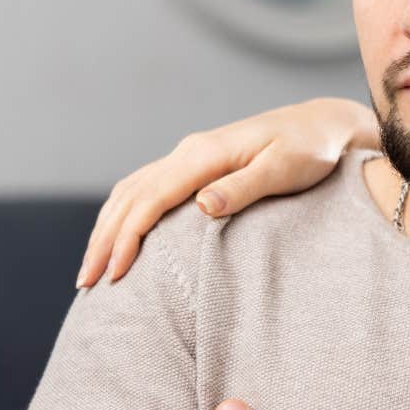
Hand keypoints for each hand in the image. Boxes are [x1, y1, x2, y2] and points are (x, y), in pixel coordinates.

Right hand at [78, 97, 378, 286]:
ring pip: (131, 192)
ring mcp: (190, 156)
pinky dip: (124, 214)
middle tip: (85, 283)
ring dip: (107, 228)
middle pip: (130, 197)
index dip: (126, 238)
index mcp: (204, 154)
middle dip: (104, 240)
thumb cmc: (310, 150)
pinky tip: (118, 236)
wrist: (324, 126)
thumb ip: (243, 187)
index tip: (113, 275)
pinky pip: (146, 188)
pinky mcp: (197, 164)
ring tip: (92, 267)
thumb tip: (201, 206)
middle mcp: (189, 152)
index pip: (150, 200)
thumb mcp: (283, 169)